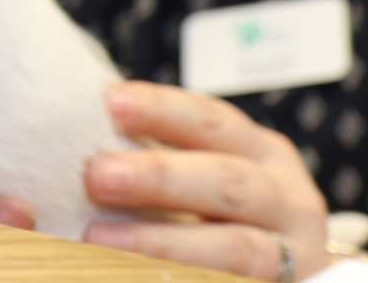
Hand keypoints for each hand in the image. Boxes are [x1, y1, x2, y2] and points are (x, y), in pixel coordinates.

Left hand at [86, 81, 329, 280]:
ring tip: (97, 240)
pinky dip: (181, 281)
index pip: (211, 121)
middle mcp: (288, 199)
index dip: (162, 110)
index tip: (110, 103)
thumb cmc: (221, 222)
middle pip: (226, 181)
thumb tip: (72, 137)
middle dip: (159, 177)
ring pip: (236, 249)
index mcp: (262, 152)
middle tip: (96, 175)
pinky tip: (124, 275)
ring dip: (163, 243)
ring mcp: (295, 257)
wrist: (282, 281)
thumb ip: (152, 160)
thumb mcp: (202, 180)